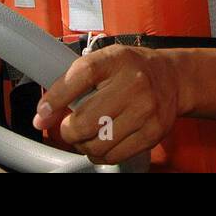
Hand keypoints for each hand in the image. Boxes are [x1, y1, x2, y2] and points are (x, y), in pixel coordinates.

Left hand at [34, 45, 183, 164]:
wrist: (173, 78)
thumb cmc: (132, 69)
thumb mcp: (105, 61)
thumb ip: (73, 82)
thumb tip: (42, 116)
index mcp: (116, 60)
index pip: (81, 75)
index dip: (56, 97)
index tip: (42, 114)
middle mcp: (133, 83)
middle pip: (85, 120)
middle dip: (68, 130)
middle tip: (70, 127)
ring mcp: (145, 110)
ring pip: (97, 144)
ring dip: (84, 145)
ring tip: (88, 135)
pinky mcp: (153, 132)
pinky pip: (114, 155)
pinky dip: (101, 154)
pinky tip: (103, 142)